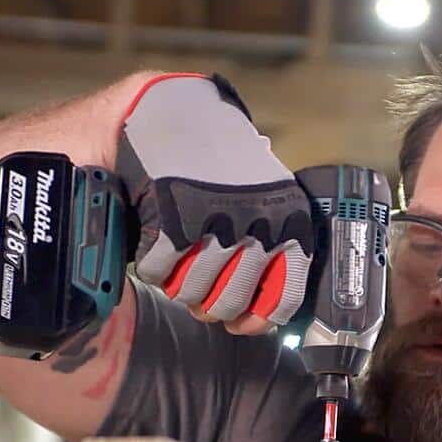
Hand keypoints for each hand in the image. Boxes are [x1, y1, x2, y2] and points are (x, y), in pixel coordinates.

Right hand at [116, 73, 313, 334]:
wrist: (170, 116)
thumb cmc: (217, 163)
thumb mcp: (265, 199)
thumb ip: (271, 250)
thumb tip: (261, 315)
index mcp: (290, 221)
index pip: (284, 297)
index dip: (257, 320)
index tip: (240, 325)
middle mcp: (259, 225)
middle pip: (229, 303)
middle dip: (208, 303)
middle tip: (198, 284)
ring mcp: (216, 225)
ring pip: (189, 294)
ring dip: (177, 282)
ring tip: (178, 252)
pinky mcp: (173, 222)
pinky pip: (157, 274)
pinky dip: (151, 265)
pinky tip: (157, 238)